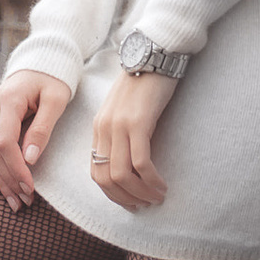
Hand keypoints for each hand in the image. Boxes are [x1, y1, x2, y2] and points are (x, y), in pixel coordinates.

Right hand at [0, 69, 70, 211]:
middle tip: (24, 202)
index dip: (15, 168)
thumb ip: (42, 129)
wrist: (43, 61)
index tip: (29, 188)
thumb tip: (30, 159)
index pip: (4, 142)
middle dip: (8, 179)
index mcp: (9, 101)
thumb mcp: (56, 100)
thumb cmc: (53, 79)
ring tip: (13, 202)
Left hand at [90, 70, 177, 209]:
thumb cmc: (144, 83)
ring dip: (141, 193)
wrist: (153, 54)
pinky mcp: (138, 122)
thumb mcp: (125, 110)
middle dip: (126, 199)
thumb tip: (132, 162)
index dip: (112, 194)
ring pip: (122, 175)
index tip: (131, 202)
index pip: (96, 172)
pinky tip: (162, 184)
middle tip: (145, 205)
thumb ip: (121, 132)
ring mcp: (119, 126)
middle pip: (106, 178)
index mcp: (99, 128)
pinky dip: (151, 180)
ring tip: (157, 197)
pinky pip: (141, 163)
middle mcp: (104, 129)